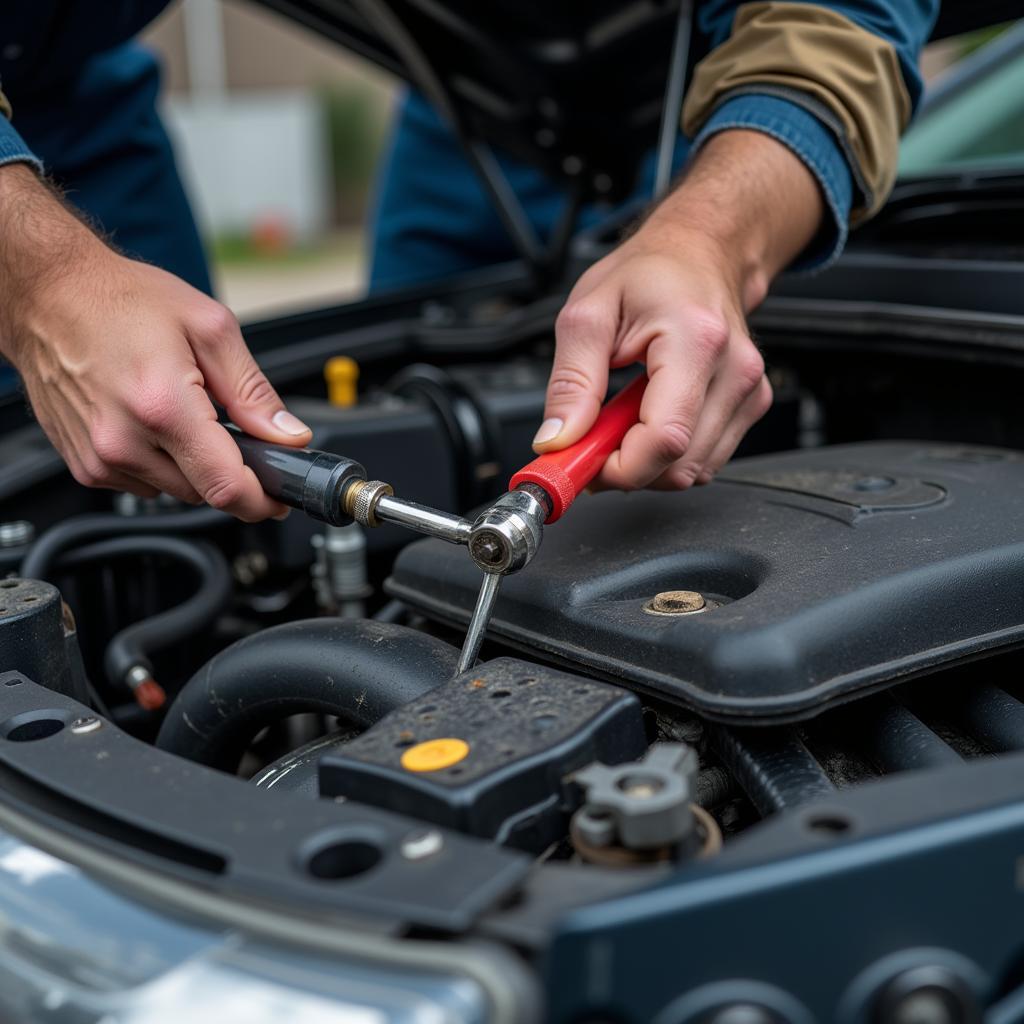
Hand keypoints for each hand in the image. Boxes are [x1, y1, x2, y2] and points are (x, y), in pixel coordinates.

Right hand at [0, 164, 311, 520]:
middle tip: (227, 428)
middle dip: (228, 470)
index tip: (279, 497)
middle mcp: (124, 441)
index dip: (262, 500)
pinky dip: (159, 462)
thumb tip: (288, 435)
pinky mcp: (84, 465)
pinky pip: (142, 483)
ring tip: (181, 411)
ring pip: (174, 491)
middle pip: (204, 492)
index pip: (226, 486)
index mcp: (162, 407)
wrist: (49, 294)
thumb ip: (254, 392)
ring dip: (191, 465)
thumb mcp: (210, 329)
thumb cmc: (122, 300)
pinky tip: (150, 420)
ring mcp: (100, 457)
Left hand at [534, 129, 823, 489]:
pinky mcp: (750, 404)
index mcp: (695, 340)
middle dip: (628, 469)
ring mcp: (748, 390)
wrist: (700, 251)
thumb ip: (571, 381)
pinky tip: (651, 418)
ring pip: (694, 471)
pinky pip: (705, 459)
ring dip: (648, 463)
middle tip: (595, 438)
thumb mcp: (587, 314)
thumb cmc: (648, 274)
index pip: (665, 440)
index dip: (620, 469)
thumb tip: (557, 439)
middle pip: (680, 465)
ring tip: (623, 419)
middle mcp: (733, 370)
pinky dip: (670, 455)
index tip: (585, 464)